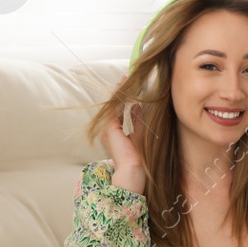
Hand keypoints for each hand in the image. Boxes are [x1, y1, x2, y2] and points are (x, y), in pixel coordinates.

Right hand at [99, 75, 147, 192]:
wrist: (134, 170)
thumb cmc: (139, 157)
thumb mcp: (140, 134)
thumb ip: (138, 120)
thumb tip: (139, 106)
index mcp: (114, 132)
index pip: (118, 110)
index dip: (124, 97)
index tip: (131, 85)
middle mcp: (108, 129)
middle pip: (114, 105)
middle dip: (121, 91)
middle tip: (128, 76)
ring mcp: (106, 128)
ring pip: (113, 104)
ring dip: (120, 90)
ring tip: (127, 78)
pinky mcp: (109, 127)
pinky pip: (113, 107)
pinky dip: (119, 96)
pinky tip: (125, 85)